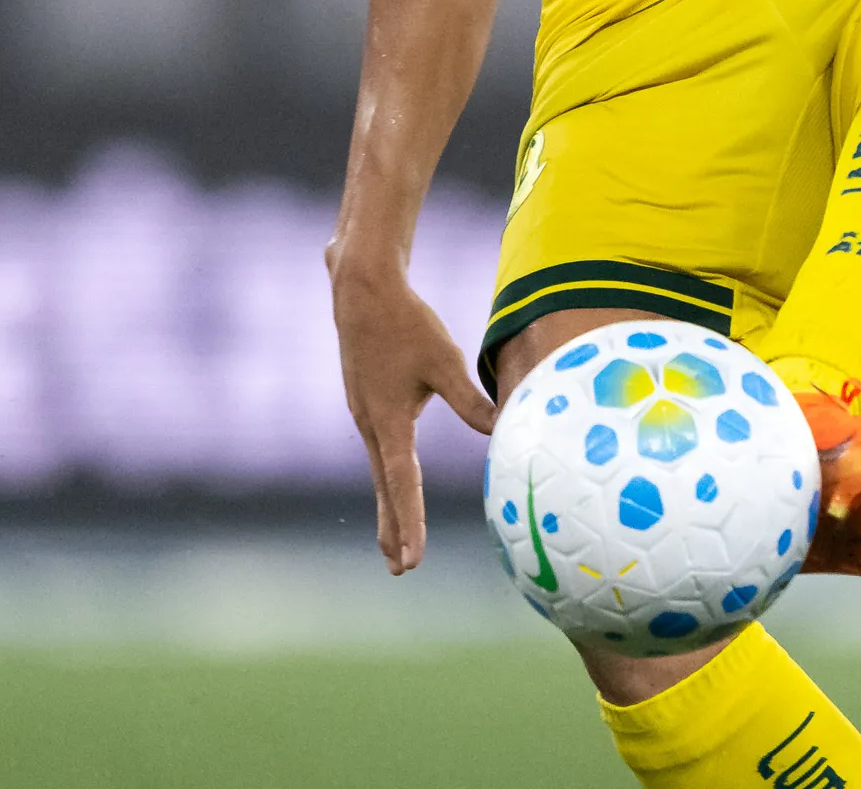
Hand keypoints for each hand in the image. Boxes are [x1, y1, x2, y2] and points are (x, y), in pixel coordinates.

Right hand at [331, 264, 497, 573]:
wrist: (361, 290)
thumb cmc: (405, 323)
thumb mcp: (444, 360)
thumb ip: (470, 400)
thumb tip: (499, 430)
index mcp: (388, 421)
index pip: (401, 484)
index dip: (409, 524)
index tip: (411, 560)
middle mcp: (370, 424)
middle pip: (383, 489)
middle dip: (392, 530)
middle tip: (400, 569)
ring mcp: (363, 413)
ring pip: (378, 472)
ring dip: (388, 507)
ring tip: (394, 541)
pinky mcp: (364, 401)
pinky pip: (377, 450)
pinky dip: (385, 478)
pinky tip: (391, 482)